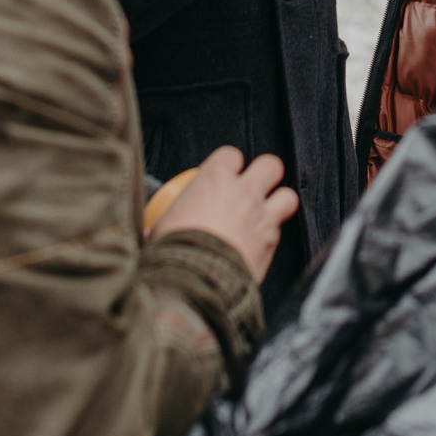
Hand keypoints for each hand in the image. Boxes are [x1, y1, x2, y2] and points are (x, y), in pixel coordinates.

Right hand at [150, 146, 298, 284]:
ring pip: (287, 196)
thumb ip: (167, 220)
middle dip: (265, 174)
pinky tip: (258, 245)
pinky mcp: (271, 241)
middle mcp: (243, 191)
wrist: (195, 280)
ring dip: (278, 204)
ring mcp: (261, 215)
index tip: (223, 176)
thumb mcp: (161, 226)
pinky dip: (271, 236)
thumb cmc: (175, 250)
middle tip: (254, 187)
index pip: (231, 155)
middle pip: (270, 165)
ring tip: (265, 214)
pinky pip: (280, 231)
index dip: (229, 164)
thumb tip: (148, 231)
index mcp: (214, 179)